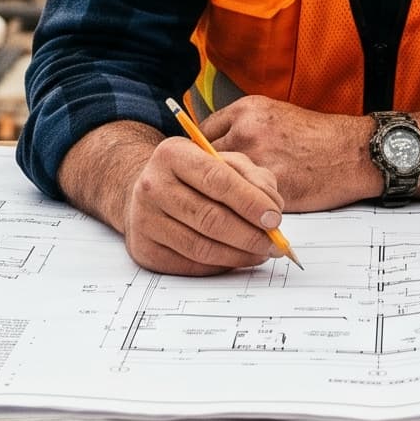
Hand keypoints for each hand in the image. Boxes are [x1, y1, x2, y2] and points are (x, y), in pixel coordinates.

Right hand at [116, 136, 288, 276]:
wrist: (150, 193)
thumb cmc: (195, 177)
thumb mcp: (224, 163)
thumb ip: (253, 178)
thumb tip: (273, 209)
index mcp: (173, 154)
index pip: (216, 180)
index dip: (250, 202)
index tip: (275, 218)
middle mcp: (152, 185)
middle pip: (210, 218)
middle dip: (250, 235)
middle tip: (275, 243)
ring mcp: (144, 219)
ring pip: (201, 247)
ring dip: (239, 255)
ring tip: (261, 253)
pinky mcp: (145, 249)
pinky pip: (189, 264)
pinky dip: (220, 266)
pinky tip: (236, 258)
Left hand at [199, 96, 376, 211]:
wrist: (352, 151)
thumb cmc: (318, 136)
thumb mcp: (275, 116)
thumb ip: (243, 127)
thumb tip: (214, 147)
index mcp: (247, 110)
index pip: (202, 134)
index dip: (199, 155)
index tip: (201, 168)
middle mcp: (248, 130)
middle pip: (205, 160)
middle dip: (206, 177)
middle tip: (210, 190)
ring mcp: (259, 157)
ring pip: (222, 183)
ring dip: (223, 196)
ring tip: (228, 203)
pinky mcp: (272, 184)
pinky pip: (244, 200)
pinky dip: (244, 208)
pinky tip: (249, 211)